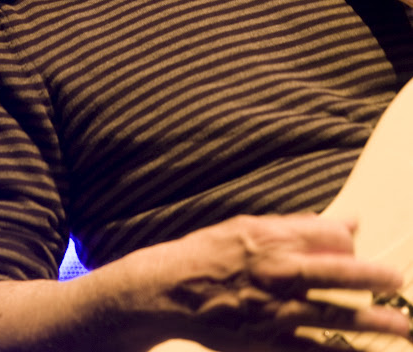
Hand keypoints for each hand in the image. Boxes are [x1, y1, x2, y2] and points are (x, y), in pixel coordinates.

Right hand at [159, 213, 408, 350]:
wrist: (171, 291)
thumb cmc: (211, 252)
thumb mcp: (251, 227)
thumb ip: (301, 226)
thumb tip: (350, 222)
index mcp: (275, 239)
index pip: (332, 236)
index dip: (349, 244)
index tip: (355, 253)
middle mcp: (280, 274)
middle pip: (342, 275)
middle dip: (377, 280)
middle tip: (401, 282)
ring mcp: (276, 312)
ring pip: (337, 318)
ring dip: (376, 325)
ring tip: (405, 329)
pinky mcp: (269, 344)